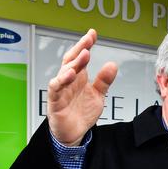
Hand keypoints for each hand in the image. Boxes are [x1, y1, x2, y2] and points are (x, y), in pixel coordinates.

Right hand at [47, 29, 117, 145]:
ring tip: (84, 54)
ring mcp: (61, 90)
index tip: (93, 34)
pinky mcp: (55, 102)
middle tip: (89, 39)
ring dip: (74, 63)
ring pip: (63, 72)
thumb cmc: (82, 113)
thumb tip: (112, 64)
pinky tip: (69, 75)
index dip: (86, 44)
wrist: (75, 134)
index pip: (81, 57)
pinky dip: (61, 81)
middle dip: (80, 48)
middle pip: (71, 60)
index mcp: (79, 77)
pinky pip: (55, 89)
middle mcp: (68, 81)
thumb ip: (104, 81)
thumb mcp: (98, 95)